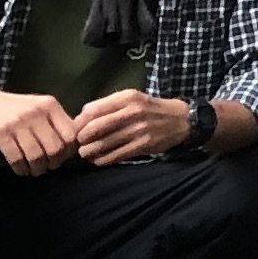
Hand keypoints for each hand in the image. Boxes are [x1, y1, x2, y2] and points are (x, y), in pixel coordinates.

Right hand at [0, 87, 79, 175]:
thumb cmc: (14, 109)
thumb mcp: (38, 107)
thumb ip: (56, 122)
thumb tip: (76, 145)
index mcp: (50, 105)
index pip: (70, 134)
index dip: (69, 151)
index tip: (62, 158)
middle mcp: (36, 112)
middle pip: (55, 148)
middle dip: (53, 163)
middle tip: (48, 167)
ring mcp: (18, 122)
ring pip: (37, 155)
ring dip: (37, 169)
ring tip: (34, 171)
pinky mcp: (0, 133)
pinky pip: (16, 158)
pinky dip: (21, 168)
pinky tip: (21, 170)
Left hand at [68, 90, 196, 164]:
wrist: (181, 120)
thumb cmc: (151, 109)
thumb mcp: (132, 98)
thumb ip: (107, 105)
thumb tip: (81, 117)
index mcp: (127, 98)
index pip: (92, 110)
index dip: (79, 123)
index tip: (76, 130)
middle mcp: (132, 112)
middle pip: (94, 128)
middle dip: (81, 139)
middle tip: (78, 144)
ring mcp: (138, 130)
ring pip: (102, 144)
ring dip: (89, 152)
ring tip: (85, 154)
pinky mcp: (143, 145)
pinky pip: (115, 156)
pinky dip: (102, 160)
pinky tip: (98, 160)